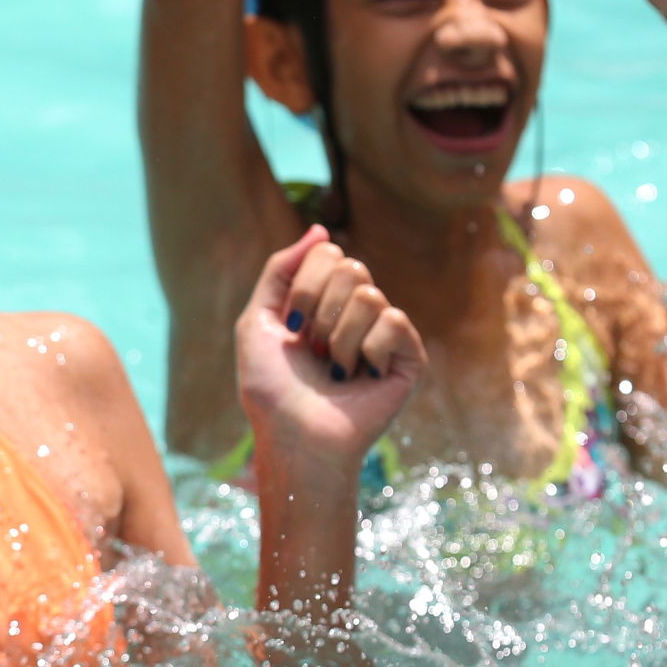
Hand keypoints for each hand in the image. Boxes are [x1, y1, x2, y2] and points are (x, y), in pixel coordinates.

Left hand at [236, 227, 423, 474]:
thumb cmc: (272, 389)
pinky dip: (369, 350)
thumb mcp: (257, 321)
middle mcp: (357, 311)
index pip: (328, 253)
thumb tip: (320, 229)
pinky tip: (364, 377)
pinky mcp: (409, 357)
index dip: (305, 287)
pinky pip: (394, 321)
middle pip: (351, 267)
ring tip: (336, 371)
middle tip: (315, 351)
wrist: (295, 437)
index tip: (293, 327)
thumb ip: (280, 269)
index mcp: (325, 299)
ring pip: (370, 295)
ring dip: (339, 338)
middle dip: (320, 311)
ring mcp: (385, 334)